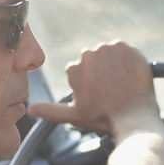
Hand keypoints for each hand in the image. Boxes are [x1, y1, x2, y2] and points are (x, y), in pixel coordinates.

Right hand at [26, 40, 158, 135]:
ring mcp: (108, 49)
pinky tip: (130, 77)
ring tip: (121, 85)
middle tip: (112, 91)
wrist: (133, 116)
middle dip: (102, 72)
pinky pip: (126, 51)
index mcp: (74, 68)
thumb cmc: (103, 117)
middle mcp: (88, 54)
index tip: (100, 95)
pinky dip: (129, 61)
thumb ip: (50, 111)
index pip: (82, 71)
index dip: (91, 84)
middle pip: (95, 61)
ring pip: (110, 55)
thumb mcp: (74, 115)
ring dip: (115, 66)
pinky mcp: (127, 47)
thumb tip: (30, 109)